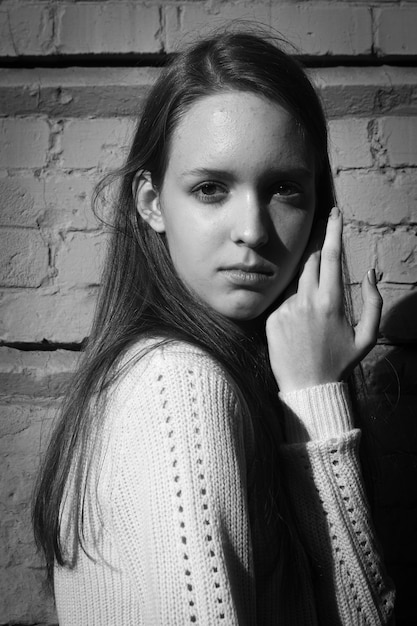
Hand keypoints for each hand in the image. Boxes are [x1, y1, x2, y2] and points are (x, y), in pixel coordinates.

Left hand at [265, 207, 382, 393]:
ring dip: (308, 292)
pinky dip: (293, 309)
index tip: (335, 213)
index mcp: (331, 302)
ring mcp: (286, 309)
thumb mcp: (367, 336)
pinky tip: (299, 332)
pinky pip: (284, 303)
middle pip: (311, 264)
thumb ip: (373, 302)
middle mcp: (306, 301)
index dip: (333, 231)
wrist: (307, 387)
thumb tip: (370, 274)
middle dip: (319, 261)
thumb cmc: (340, 363)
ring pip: (297, 285)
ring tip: (313, 323)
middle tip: (326, 281)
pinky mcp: (271, 318)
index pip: (331, 256)